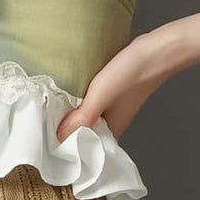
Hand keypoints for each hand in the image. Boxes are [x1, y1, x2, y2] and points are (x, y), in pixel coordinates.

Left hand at [55, 30, 180, 143]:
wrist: (155, 51)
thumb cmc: (130, 74)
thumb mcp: (100, 97)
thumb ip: (81, 118)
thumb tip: (59, 137)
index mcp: (110, 132)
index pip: (84, 148)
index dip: (68, 147)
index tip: (49, 145)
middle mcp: (111, 124)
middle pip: (84, 133)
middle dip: (67, 132)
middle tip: (44, 130)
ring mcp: (112, 110)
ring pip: (87, 119)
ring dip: (73, 117)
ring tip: (51, 115)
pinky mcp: (112, 95)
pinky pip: (92, 105)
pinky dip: (81, 104)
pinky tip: (70, 98)